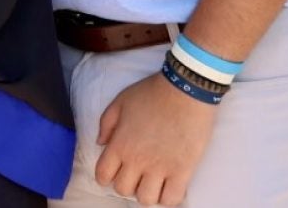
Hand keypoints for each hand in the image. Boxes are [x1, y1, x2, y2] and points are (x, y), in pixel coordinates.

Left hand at [94, 71, 216, 205]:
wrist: (186, 90)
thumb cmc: (153, 92)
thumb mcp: (121, 101)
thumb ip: (106, 123)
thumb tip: (101, 143)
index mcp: (120, 144)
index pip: (103, 176)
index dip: (106, 176)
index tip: (115, 171)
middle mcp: (137, 160)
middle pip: (123, 190)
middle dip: (127, 184)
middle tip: (137, 173)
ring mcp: (160, 168)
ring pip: (146, 199)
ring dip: (148, 192)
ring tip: (155, 181)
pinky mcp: (182, 171)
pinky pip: (171, 199)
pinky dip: (169, 197)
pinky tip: (171, 184)